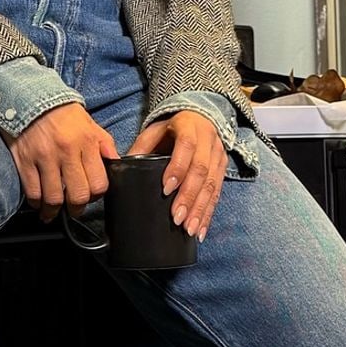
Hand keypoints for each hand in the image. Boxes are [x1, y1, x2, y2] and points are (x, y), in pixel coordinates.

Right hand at [7, 103, 119, 222]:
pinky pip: (32, 192)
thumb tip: (117, 162)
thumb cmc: (61, 112)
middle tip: (75, 209)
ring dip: (55, 211)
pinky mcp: (24, 161)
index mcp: (86, 142)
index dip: (96, 195)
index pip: (98, 182)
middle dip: (78, 208)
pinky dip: (37, 203)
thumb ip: (105, 144)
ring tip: (54, 212)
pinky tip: (39, 204)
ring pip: (54, 198)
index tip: (91, 195)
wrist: (29, 96)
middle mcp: (66, 151)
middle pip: (77, 195)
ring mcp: (44, 157)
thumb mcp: (90, 123)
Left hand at [127, 111, 226, 240]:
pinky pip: (218, 194)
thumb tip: (122, 166)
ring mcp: (218, 155)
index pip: (186, 147)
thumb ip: (142, 147)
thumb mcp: (155, 130)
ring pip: (212, 185)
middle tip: (177, 218)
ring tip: (189, 229)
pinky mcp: (223, 169)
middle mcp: (208, 140)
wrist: (201, 117)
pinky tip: (200, 229)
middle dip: (189, 197)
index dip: (178, 168)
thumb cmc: (173, 128)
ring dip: (200, 210)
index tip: (166, 189)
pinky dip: (208, 214)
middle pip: (201, 170)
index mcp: (189, 126)